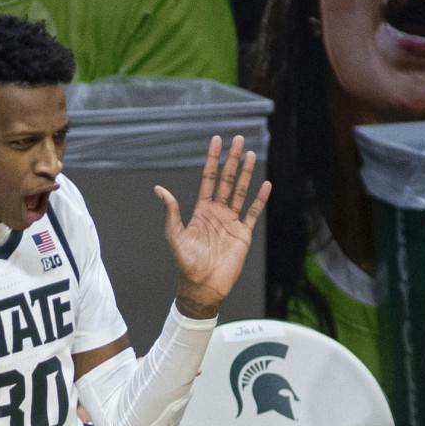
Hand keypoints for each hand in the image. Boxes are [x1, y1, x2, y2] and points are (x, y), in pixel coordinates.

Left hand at [156, 135, 271, 317]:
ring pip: (240, 191)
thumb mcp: (175, 235)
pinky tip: (265, 185)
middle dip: (231, 160)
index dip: (212, 160)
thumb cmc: (187, 263)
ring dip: (245, 173)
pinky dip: (259, 199)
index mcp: (201, 210)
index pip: (208, 178)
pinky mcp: (243, 234)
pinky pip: (253, 212)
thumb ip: (171, 212)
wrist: (203, 285)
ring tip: (250, 155)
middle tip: (238, 140)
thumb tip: (159, 189)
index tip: (216, 141)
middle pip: (226, 180)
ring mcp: (231, 222)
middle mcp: (217, 212)